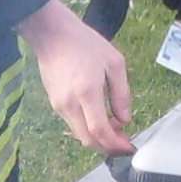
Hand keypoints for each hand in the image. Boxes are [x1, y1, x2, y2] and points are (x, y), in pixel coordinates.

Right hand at [21, 0, 133, 154]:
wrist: (52, 34)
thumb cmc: (84, 44)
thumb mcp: (114, 63)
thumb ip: (122, 94)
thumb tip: (125, 119)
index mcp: (87, 92)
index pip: (99, 131)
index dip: (115, 144)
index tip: (128, 147)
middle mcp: (70, 104)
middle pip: (88, 140)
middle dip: (107, 147)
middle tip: (123, 142)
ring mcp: (59, 105)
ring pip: (80, 134)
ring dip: (98, 137)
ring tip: (115, 128)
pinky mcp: (54, 103)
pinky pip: (73, 124)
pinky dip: (88, 128)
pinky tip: (99, 117)